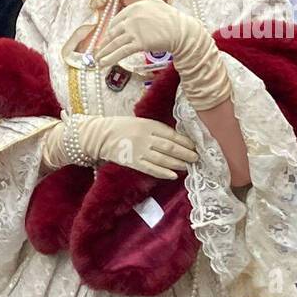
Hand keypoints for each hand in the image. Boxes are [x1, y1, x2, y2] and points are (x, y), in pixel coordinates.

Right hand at [72, 115, 198, 179]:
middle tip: (196, 157)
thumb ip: (157, 130)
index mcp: (148, 125)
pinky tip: (173, 175)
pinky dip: (163, 172)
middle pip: (170, 147)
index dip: (185, 142)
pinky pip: (150, 169)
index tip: (195, 146)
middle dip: (185, 153)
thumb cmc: (121, 127)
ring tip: (188, 166)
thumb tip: (177, 139)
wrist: (100, 136)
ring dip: (177, 164)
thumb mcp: (140, 122)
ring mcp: (139, 151)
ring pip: (163, 159)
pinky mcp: (132, 162)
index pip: (172, 135)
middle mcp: (145, 138)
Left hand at [96, 0, 200, 67]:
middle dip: (105, 45)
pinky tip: (103, 64)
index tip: (107, 40)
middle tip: (98, 53)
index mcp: (133, 7)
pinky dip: (110, 58)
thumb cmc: (166, 16)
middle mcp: (132, 17)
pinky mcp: (139, 43)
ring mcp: (135, 30)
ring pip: (114, 43)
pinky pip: (121, 52)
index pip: (115, 22)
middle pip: (113, 33)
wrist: (181, 31)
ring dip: (104, 54)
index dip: (111, 33)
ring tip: (98, 61)